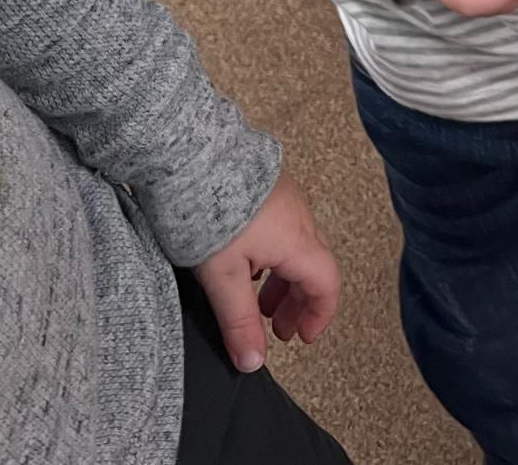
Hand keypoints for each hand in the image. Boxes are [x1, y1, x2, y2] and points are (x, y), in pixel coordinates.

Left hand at [193, 171, 340, 373]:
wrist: (190, 154)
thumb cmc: (209, 210)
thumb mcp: (222, 276)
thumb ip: (239, 321)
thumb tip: (252, 363)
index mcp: (295, 240)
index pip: (326, 283)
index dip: (319, 315)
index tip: (302, 337)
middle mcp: (297, 215)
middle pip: (311, 266)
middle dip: (296, 302)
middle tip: (274, 329)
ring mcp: (282, 195)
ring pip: (294, 246)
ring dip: (281, 279)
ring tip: (253, 299)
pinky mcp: (264, 183)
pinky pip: (280, 227)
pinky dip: (270, 254)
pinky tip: (241, 261)